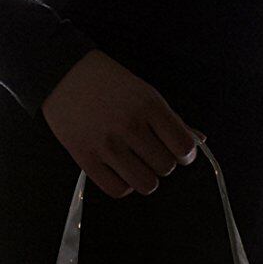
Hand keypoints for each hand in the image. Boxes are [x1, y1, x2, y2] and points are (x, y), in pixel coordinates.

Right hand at [40, 49, 202, 198]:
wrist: (63, 74)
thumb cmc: (109, 83)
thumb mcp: (145, 93)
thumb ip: (172, 119)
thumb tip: (199, 140)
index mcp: (149, 106)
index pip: (184, 146)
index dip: (187, 155)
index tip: (179, 153)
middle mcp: (130, 126)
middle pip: (166, 167)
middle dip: (163, 163)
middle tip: (151, 153)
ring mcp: (107, 144)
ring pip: (146, 183)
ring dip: (146, 177)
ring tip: (137, 164)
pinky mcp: (85, 158)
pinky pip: (117, 190)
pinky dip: (124, 185)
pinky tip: (120, 171)